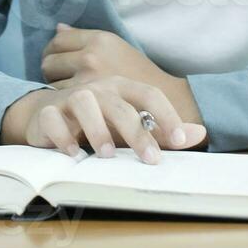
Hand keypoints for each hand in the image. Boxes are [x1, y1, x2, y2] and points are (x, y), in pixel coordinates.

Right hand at [0, 78, 206, 163]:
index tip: (181, 141)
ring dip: (97, 129)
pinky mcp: (47, 111)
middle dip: (137, 132)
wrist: (46, 112)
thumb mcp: (130, 124)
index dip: (167, 115)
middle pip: (120, 104)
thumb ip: (160, 129)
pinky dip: (63, 136)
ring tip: (108, 155)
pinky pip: (54, 119)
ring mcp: (71, 97)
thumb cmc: (96, 120)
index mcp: (122, 87)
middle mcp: (98, 88)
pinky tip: (73, 154)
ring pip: (84, 102)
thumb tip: (200, 133)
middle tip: (151, 159)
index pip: (149, 94)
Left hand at [40, 23, 205, 127]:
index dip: (55, 51)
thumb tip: (59, 26)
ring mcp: (86, 81)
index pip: (58, 40)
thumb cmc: (139, 76)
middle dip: (52, 71)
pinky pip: (59, 101)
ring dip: (55, 90)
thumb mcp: (116, 48)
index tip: (59, 62)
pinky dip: (60, 105)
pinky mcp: (85, 103)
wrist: (166, 103)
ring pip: (50, 82)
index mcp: (99, 39)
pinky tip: (68, 107)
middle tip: (60, 82)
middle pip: (49, 60)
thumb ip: (86, 39)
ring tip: (66, 96)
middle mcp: (90, 56)